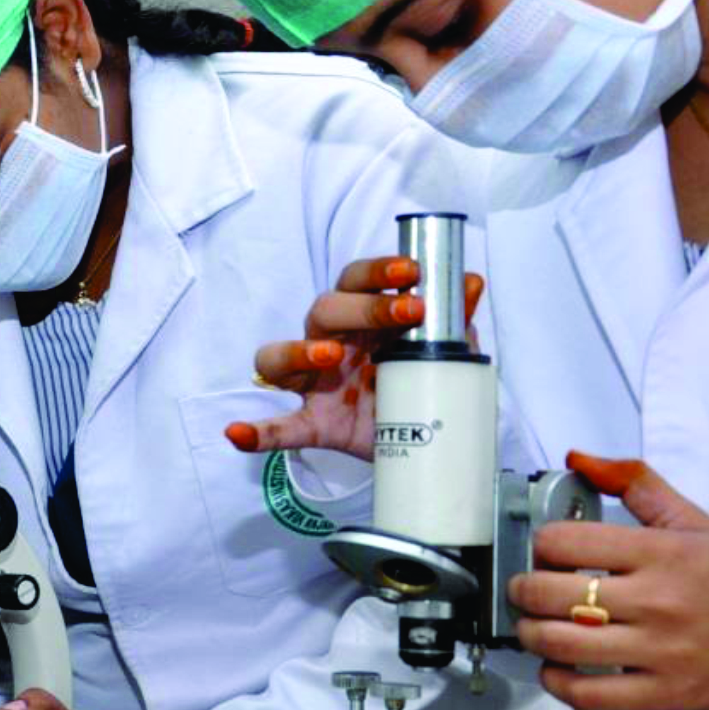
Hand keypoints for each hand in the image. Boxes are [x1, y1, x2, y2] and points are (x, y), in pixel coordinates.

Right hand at [223, 257, 481, 459]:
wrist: (419, 436)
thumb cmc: (413, 377)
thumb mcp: (437, 348)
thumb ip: (449, 319)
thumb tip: (470, 282)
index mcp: (359, 319)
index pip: (355, 281)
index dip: (377, 272)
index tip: (410, 272)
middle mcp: (329, 342)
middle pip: (322, 310)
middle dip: (363, 307)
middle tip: (407, 312)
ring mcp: (315, 384)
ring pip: (280, 358)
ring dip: (298, 352)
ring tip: (328, 356)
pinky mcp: (315, 424)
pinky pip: (279, 428)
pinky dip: (257, 432)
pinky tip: (238, 433)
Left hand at [508, 450, 708, 709]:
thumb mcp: (694, 522)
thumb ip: (636, 484)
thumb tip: (579, 459)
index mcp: (661, 554)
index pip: (564, 542)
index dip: (542, 546)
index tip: (546, 553)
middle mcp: (657, 601)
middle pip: (550, 594)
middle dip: (522, 590)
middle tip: (525, 590)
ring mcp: (660, 651)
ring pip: (560, 644)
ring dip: (530, 635)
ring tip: (534, 627)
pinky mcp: (666, 694)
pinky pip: (590, 696)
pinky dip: (558, 683)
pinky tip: (556, 669)